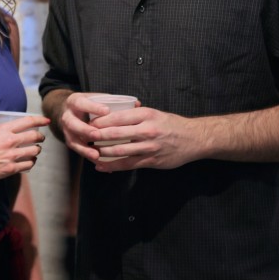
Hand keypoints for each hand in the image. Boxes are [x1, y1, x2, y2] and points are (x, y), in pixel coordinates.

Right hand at [0, 115, 48, 183]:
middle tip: (41, 138)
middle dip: (41, 137)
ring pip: (35, 151)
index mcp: (3, 130)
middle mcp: (9, 142)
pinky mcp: (10, 169)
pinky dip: (31, 162)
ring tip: (35, 150)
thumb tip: (8, 128)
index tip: (46, 121)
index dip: (40, 120)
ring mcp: (11, 156)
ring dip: (37, 150)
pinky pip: (28, 164)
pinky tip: (29, 161)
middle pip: (35, 136)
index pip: (28, 122)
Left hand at [58, 93, 201, 171]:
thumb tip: (111, 114)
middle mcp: (147, 130)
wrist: (194, 138)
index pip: (117, 117)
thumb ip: (135, 114)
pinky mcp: (152, 160)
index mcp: (146, 115)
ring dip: (102, 152)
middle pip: (115, 134)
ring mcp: (149, 147)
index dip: (100, 121)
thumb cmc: (171, 124)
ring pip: (120, 151)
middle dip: (97, 136)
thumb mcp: (154, 113)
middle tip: (84, 137)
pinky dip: (113, 166)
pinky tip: (101, 166)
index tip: (88, 122)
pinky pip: (128, 164)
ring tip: (89, 152)